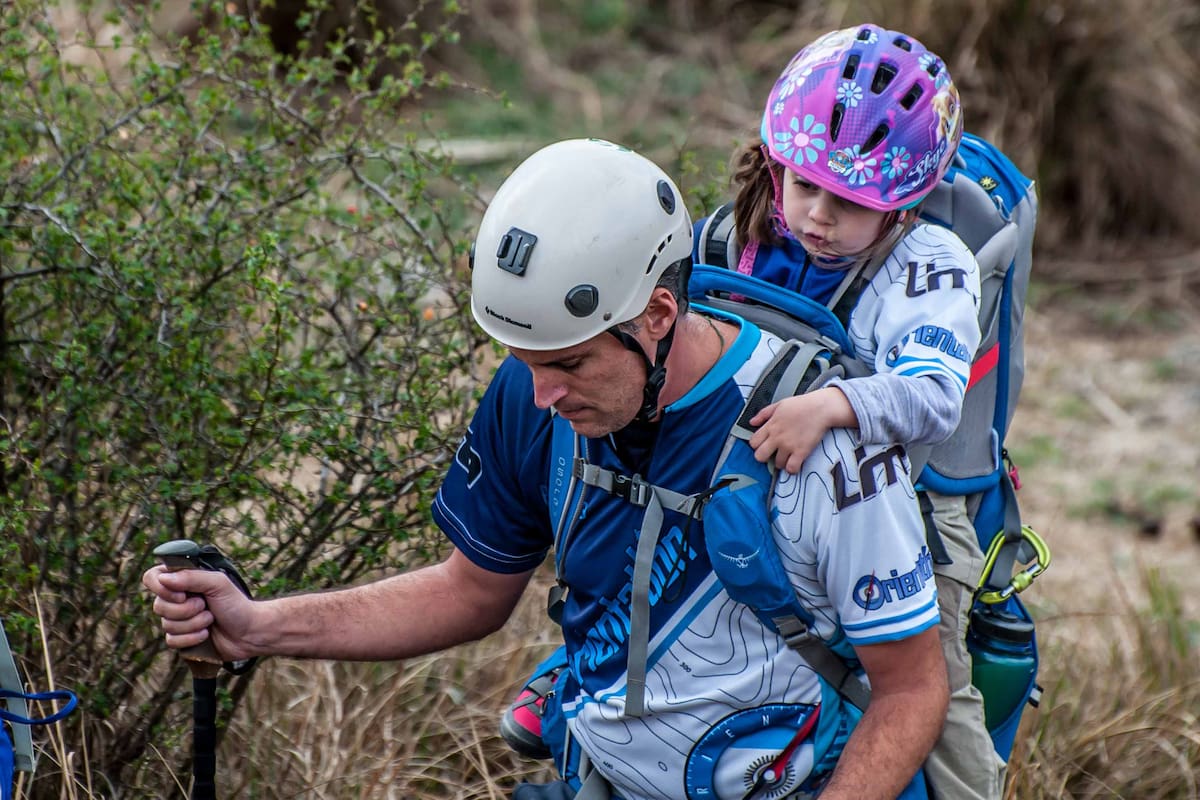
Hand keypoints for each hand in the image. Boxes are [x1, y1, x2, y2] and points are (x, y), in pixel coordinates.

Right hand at [142, 564, 258, 662]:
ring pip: (166, 625)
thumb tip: (163, 578)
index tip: (182, 594)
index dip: (161, 588)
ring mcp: (178, 620)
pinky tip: (206, 635)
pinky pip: (171, 641)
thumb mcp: (218, 583)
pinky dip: (191, 638)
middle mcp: (176, 599)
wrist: (249, 633)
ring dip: (193, 624)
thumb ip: (191, 577)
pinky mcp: (181, 639)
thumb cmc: (237, 604)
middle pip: (158, 606)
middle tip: (205, 606)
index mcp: (183, 581)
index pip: (152, 577)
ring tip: (210, 620)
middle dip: (186, 610)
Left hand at [748, 387, 856, 473]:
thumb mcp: (779, 405)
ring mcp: (789, 446)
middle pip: (760, 456)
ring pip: (777, 464)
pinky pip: (792, 468)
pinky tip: (795, 463)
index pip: (753, 442)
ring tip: (787, 456)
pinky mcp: (801, 452)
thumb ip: (763, 414)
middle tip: (772, 454)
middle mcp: (777, 437)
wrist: (821, 408)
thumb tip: (751, 422)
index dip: (757, 445)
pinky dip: (793, 469)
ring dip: (781, 462)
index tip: (763, 445)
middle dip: (764, 457)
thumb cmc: (802, 405)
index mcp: (770, 426)